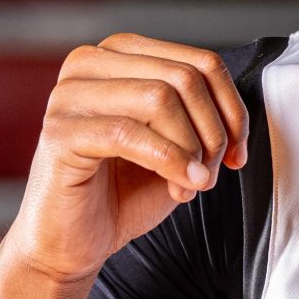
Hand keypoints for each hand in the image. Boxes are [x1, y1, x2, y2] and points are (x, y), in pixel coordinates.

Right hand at [5, 34, 247, 289]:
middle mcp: (90, 65)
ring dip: (190, 149)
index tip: (237, 150)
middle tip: (211, 172)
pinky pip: (129, 134)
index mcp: (119, 56)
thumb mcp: (175, 146)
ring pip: (161, 98)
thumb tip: (238, 117)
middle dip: (212, 132)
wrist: (72, 242)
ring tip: (190, 184)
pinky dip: (169, 161)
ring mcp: (69, 96)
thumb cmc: (120, 193)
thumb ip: (201, 118)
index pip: (200, 62)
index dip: (231, 109)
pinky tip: (179, 187)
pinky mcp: (60, 133)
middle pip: (184, 77)